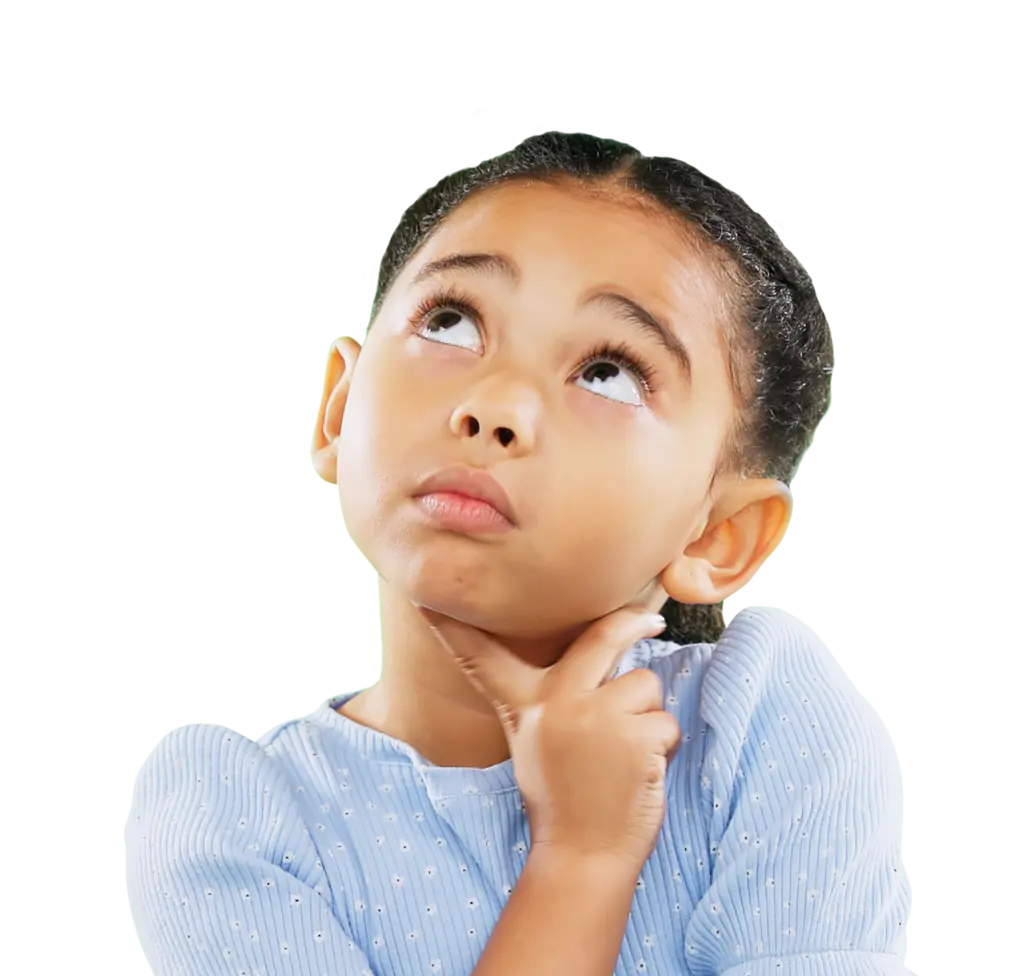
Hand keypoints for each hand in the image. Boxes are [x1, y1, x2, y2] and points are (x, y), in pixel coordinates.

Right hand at [416, 603, 681, 873]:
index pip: (483, 658)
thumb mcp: (535, 743)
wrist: (583, 858)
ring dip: (647, 716)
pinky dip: (663, 746)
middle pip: (601, 636)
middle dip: (631, 621)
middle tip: (651, 620)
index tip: (422, 599)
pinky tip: (639, 773)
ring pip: (644, 684)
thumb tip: (599, 657)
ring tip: (623, 753)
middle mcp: (557, 702)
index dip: (452, 627)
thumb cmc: (564, 800)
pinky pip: (665, 722)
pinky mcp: (634, 736)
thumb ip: (552, 700)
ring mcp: (596, 715)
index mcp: (525, 704)